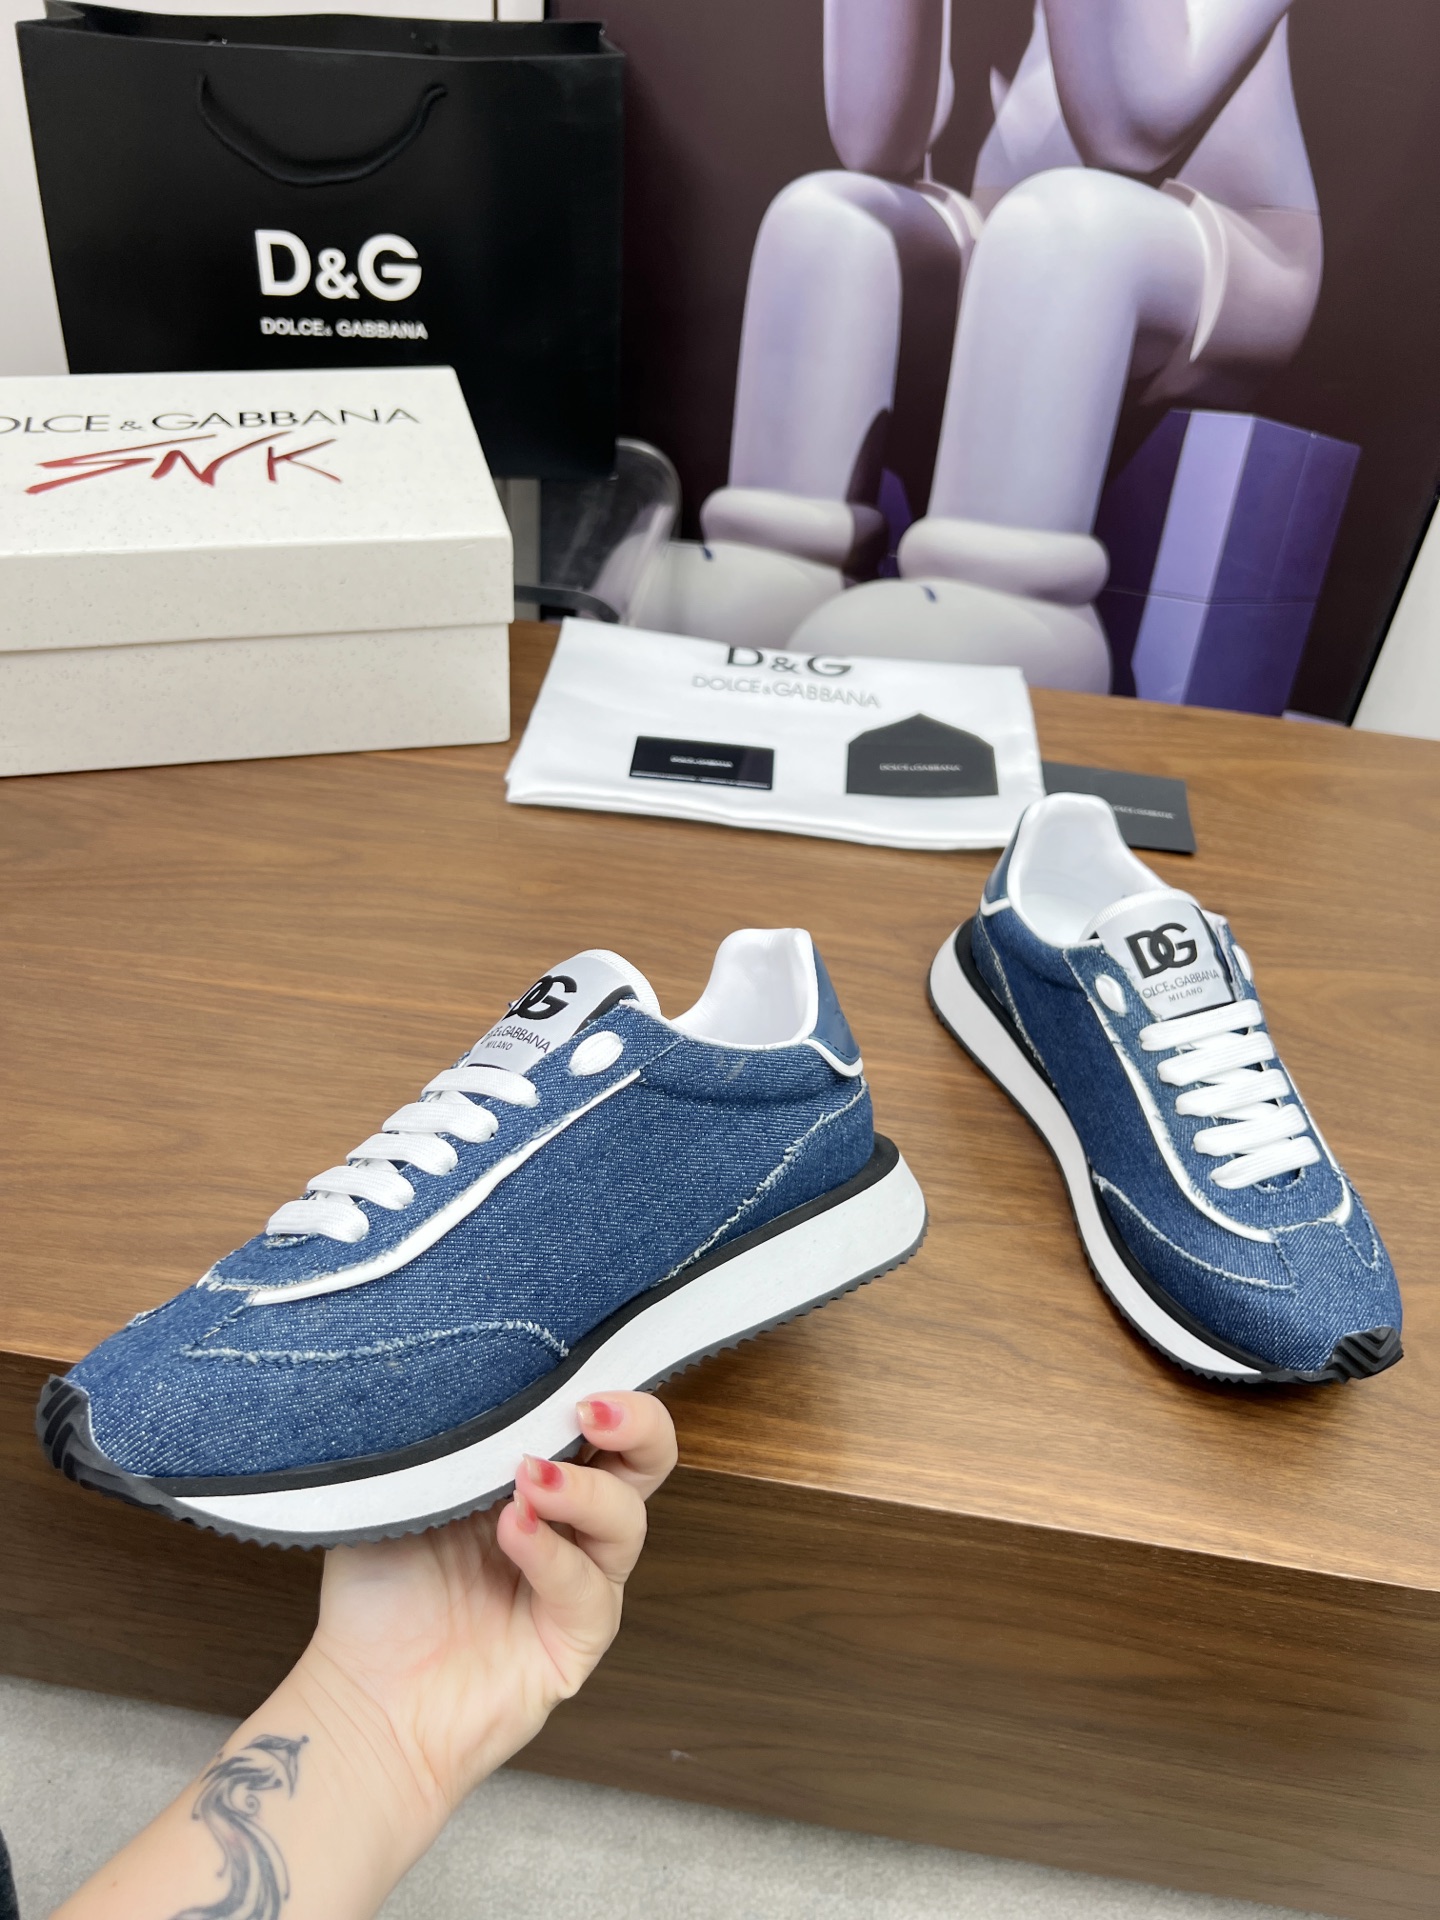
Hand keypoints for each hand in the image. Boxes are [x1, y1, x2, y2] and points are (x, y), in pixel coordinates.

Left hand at [296, 1392, 676, 1825]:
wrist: (360, 1704)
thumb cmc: (374, 1598)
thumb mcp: (402, 1492)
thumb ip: (444, 1440)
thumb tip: (469, 1375)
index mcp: (532, 1480)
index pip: (597, 1424)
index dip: (604, 1391)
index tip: (577, 1371)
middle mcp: (567, 1526)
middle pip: (645, 1463)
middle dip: (639, 1425)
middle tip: (594, 1411)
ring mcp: (577, 1583)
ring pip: (627, 1521)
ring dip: (585, 1490)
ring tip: (529, 1479)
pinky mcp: (576, 1641)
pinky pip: (587, 1590)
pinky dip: (554, 1555)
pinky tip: (514, 1532)